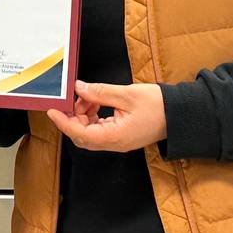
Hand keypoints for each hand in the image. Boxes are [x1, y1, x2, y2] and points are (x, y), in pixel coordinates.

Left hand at [46, 80, 167, 152]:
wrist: (179, 114)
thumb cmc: (159, 106)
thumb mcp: (127, 94)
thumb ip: (100, 92)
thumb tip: (80, 89)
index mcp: (115, 136)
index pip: (81, 134)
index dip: (64, 123)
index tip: (52, 111)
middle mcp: (114, 143)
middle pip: (82, 136)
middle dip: (74, 117)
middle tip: (76, 98)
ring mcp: (118, 141)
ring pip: (89, 132)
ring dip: (84, 115)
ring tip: (90, 98)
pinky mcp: (121, 135)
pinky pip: (99, 129)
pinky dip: (93, 116)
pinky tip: (97, 103)